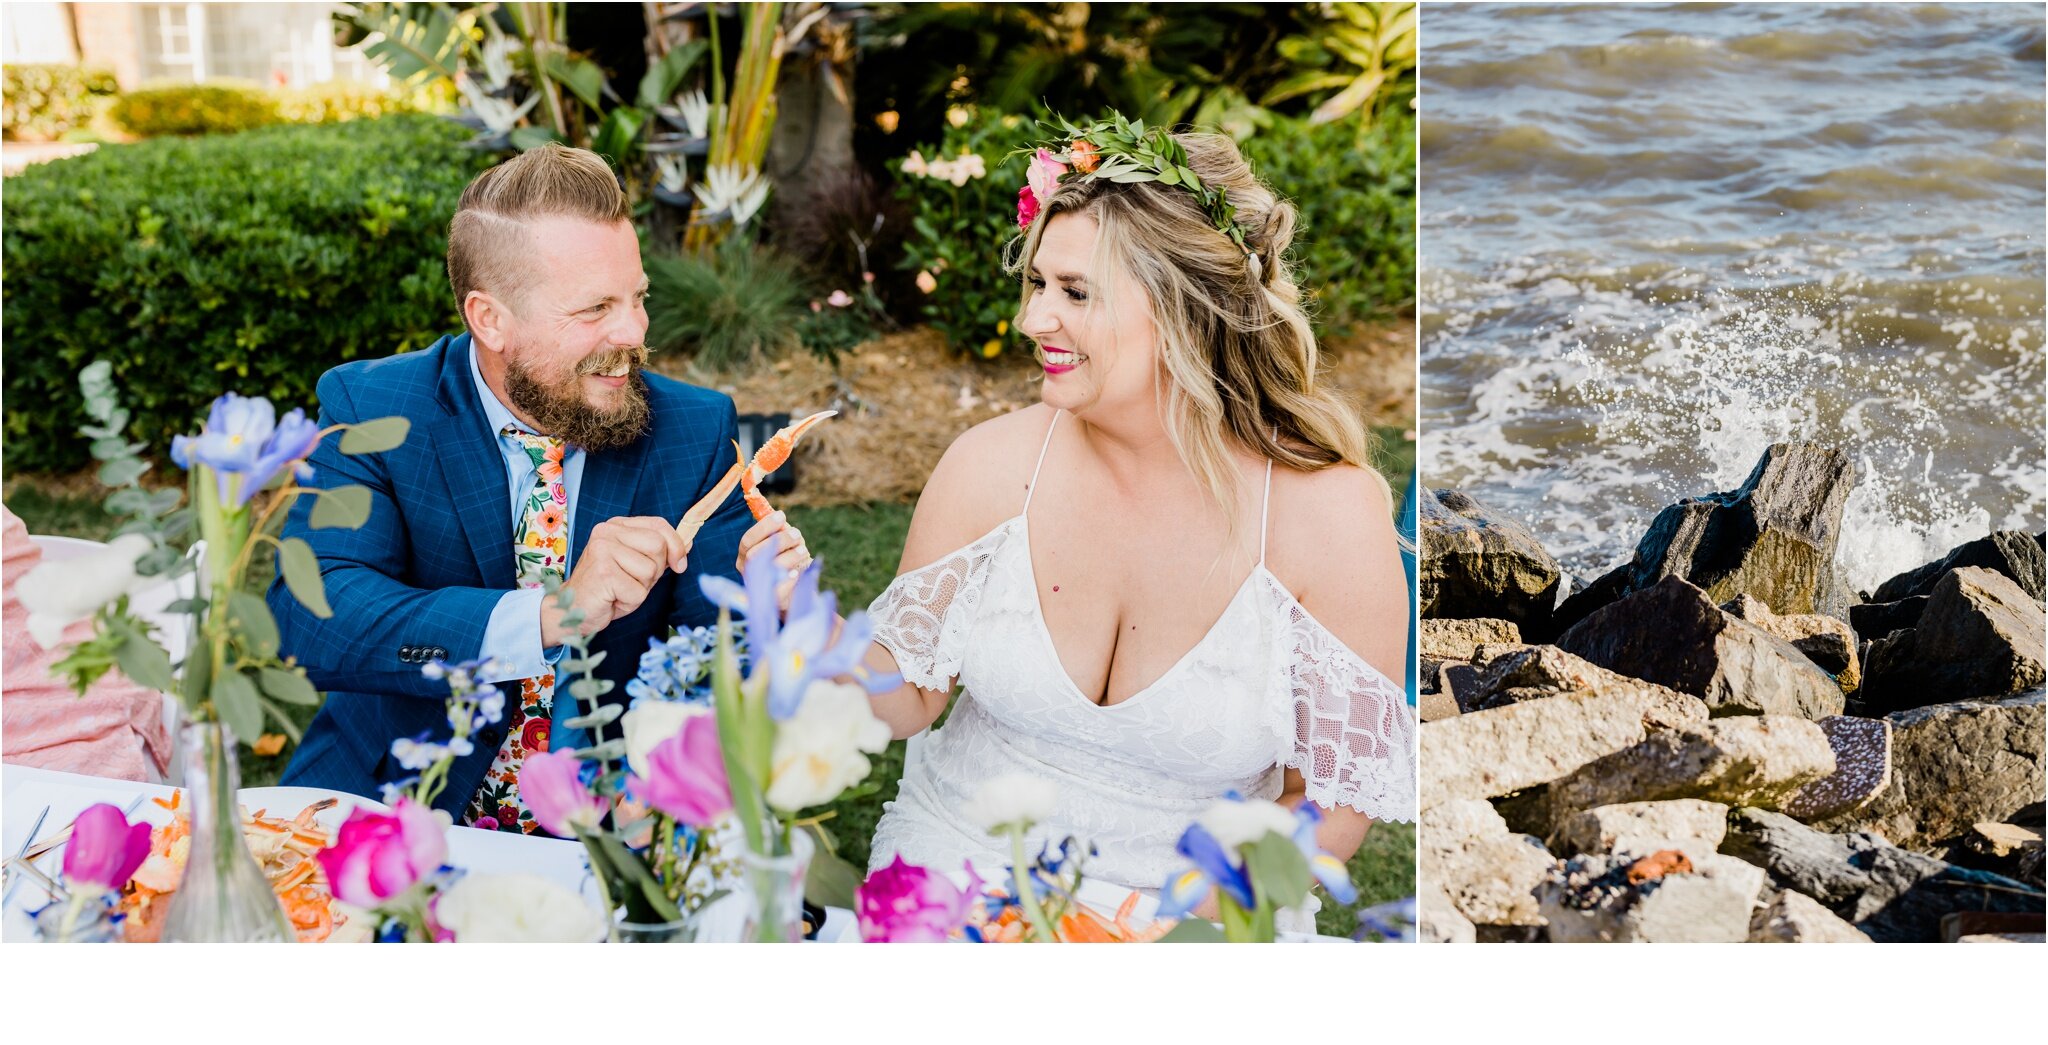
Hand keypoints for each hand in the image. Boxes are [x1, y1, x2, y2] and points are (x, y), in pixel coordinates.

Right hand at [541, 516, 687, 645]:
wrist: (574, 609)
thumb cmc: (607, 588)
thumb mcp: (636, 564)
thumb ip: (658, 552)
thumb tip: (688, 544)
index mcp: (616, 525)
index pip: (659, 525)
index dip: (676, 546)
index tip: (679, 564)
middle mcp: (607, 532)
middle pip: (658, 547)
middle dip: (655, 571)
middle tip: (633, 581)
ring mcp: (603, 550)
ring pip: (650, 571)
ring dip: (641, 588)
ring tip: (620, 590)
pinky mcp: (603, 572)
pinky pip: (639, 592)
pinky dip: (631, 602)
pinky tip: (613, 599)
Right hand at [736, 510, 812, 611]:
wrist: (797, 592)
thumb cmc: (788, 561)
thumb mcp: (784, 544)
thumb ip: (780, 531)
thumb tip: (780, 519)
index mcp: (745, 555)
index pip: (747, 540)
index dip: (764, 527)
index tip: (781, 515)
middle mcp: (747, 571)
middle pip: (755, 554)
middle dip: (779, 541)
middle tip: (796, 534)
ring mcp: (757, 587)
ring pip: (766, 571)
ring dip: (788, 557)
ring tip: (803, 550)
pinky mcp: (771, 600)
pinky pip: (777, 591)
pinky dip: (787, 580)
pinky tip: (796, 572)